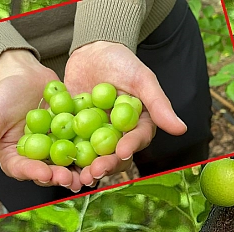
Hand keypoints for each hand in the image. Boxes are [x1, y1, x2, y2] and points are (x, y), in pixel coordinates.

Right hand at [0, 50, 83, 190]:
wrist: (28, 75)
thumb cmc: (6, 94)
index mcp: (16, 157)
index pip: (23, 171)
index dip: (34, 174)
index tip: (46, 174)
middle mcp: (39, 158)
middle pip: (50, 172)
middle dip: (62, 177)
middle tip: (73, 179)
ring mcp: (58, 149)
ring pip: (70, 164)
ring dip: (80, 171)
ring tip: (90, 173)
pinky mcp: (75, 139)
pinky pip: (85, 147)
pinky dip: (94, 152)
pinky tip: (104, 154)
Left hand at [65, 41, 186, 186]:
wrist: (93, 52)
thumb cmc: (123, 62)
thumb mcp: (143, 79)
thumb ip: (159, 104)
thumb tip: (181, 129)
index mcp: (138, 126)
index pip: (136, 140)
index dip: (130, 147)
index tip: (122, 152)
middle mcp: (118, 135)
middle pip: (113, 155)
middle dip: (104, 165)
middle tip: (94, 172)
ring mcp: (95, 135)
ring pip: (91, 156)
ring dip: (84, 168)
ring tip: (76, 177)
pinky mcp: (74, 132)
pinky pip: (68, 144)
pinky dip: (61, 155)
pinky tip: (52, 163)